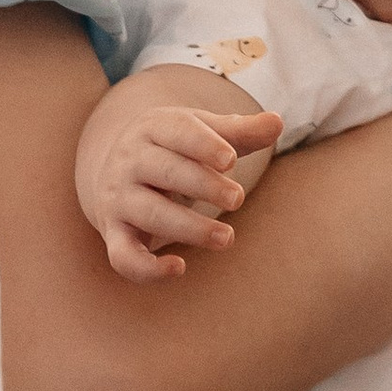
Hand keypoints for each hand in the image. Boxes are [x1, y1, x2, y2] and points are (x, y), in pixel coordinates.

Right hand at [79, 99, 283, 281]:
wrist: (116, 172)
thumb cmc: (174, 150)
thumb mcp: (203, 135)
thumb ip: (240, 132)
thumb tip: (278, 122)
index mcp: (153, 129)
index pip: (177, 132)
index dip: (203, 145)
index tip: (231, 160)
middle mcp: (130, 161)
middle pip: (164, 170)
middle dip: (202, 185)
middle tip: (238, 199)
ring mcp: (118, 199)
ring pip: (150, 213)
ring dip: (189, 227)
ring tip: (227, 238)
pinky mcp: (114, 234)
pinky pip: (122, 256)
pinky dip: (147, 268)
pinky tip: (179, 268)